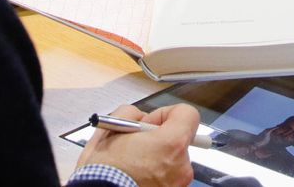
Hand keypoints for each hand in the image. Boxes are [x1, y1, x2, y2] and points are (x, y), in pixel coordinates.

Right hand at [76, 103, 197, 186]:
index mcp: (172, 144)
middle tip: (137, 145)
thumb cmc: (104, 171)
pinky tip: (138, 175)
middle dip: (160, 138)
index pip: (188, 114)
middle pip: (179, 138)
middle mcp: (181, 165)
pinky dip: (156, 173)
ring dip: (157, 157)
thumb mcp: (111, 129)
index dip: (167, 113)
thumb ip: (131, 113)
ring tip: (134, 163)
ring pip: (173, 158)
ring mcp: (178, 183)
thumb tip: (139, 117)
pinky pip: (168, 175)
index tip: (151, 122)